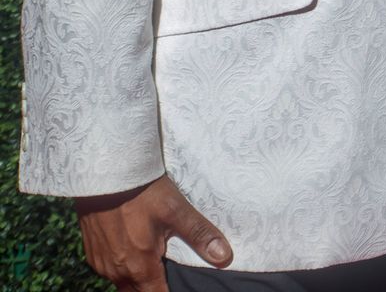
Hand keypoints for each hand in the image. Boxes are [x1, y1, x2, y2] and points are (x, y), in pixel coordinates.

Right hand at [75, 175, 231, 290]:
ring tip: (158, 265)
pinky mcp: (93, 252)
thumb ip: (200, 235)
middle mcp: (116, 271)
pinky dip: (126, 268)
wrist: (104, 174)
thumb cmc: (142, 191)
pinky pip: (111, 271)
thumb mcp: (176, 210)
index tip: (185, 287)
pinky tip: (137, 253)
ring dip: (140, 280)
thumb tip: (224, 258)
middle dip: (157, 288)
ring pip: (124, 283)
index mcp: (138, 266)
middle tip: (172, 276)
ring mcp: (101, 263)